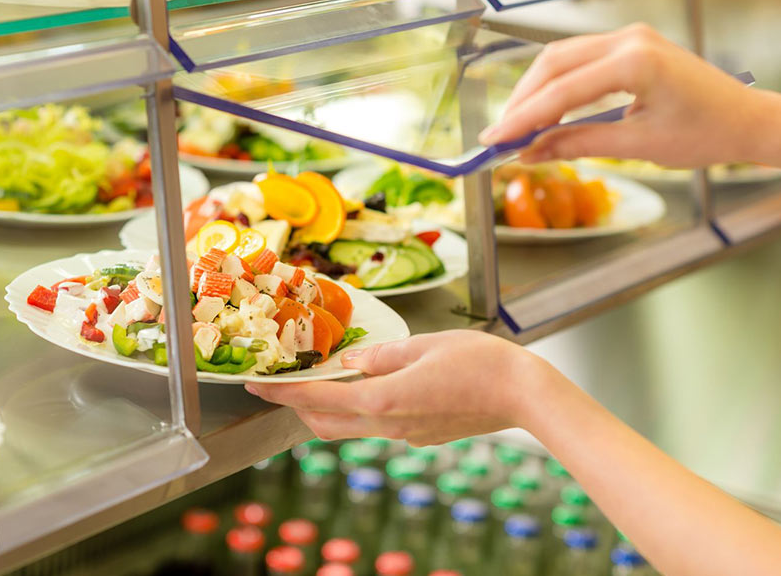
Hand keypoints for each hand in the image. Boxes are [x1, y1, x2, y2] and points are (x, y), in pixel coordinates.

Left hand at [245, 330, 544, 445]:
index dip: (282, 394)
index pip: (317, 401)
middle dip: (299, 407)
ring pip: (351, 427)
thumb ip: (380, 355)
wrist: (525, 396)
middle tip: (285, 383)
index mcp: (383, 400)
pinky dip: (361, 409)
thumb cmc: (481, 362)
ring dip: (330, 409)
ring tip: (324, 380)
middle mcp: (389, 425)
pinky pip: (379, 425)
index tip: (256, 387)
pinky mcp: (422, 436)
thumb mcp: (424, 345)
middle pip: (326, 424)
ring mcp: (406, 435)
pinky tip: (370, 385)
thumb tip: (351, 360)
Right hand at [478, 23, 767, 167]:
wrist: (747, 120)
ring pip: (561, 58)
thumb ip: (579, 144)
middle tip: (498, 136)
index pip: (561, 91)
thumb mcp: (639, 145)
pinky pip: (578, 60)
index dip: (522, 118)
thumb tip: (531, 153)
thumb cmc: (706, 133)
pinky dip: (555, 86)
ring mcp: (629, 37)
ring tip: (515, 128)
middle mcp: (629, 39)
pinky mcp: (629, 45)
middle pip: (553, 65)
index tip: (493, 140)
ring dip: (534, 92)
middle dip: (521, 102)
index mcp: (636, 61)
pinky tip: (543, 112)